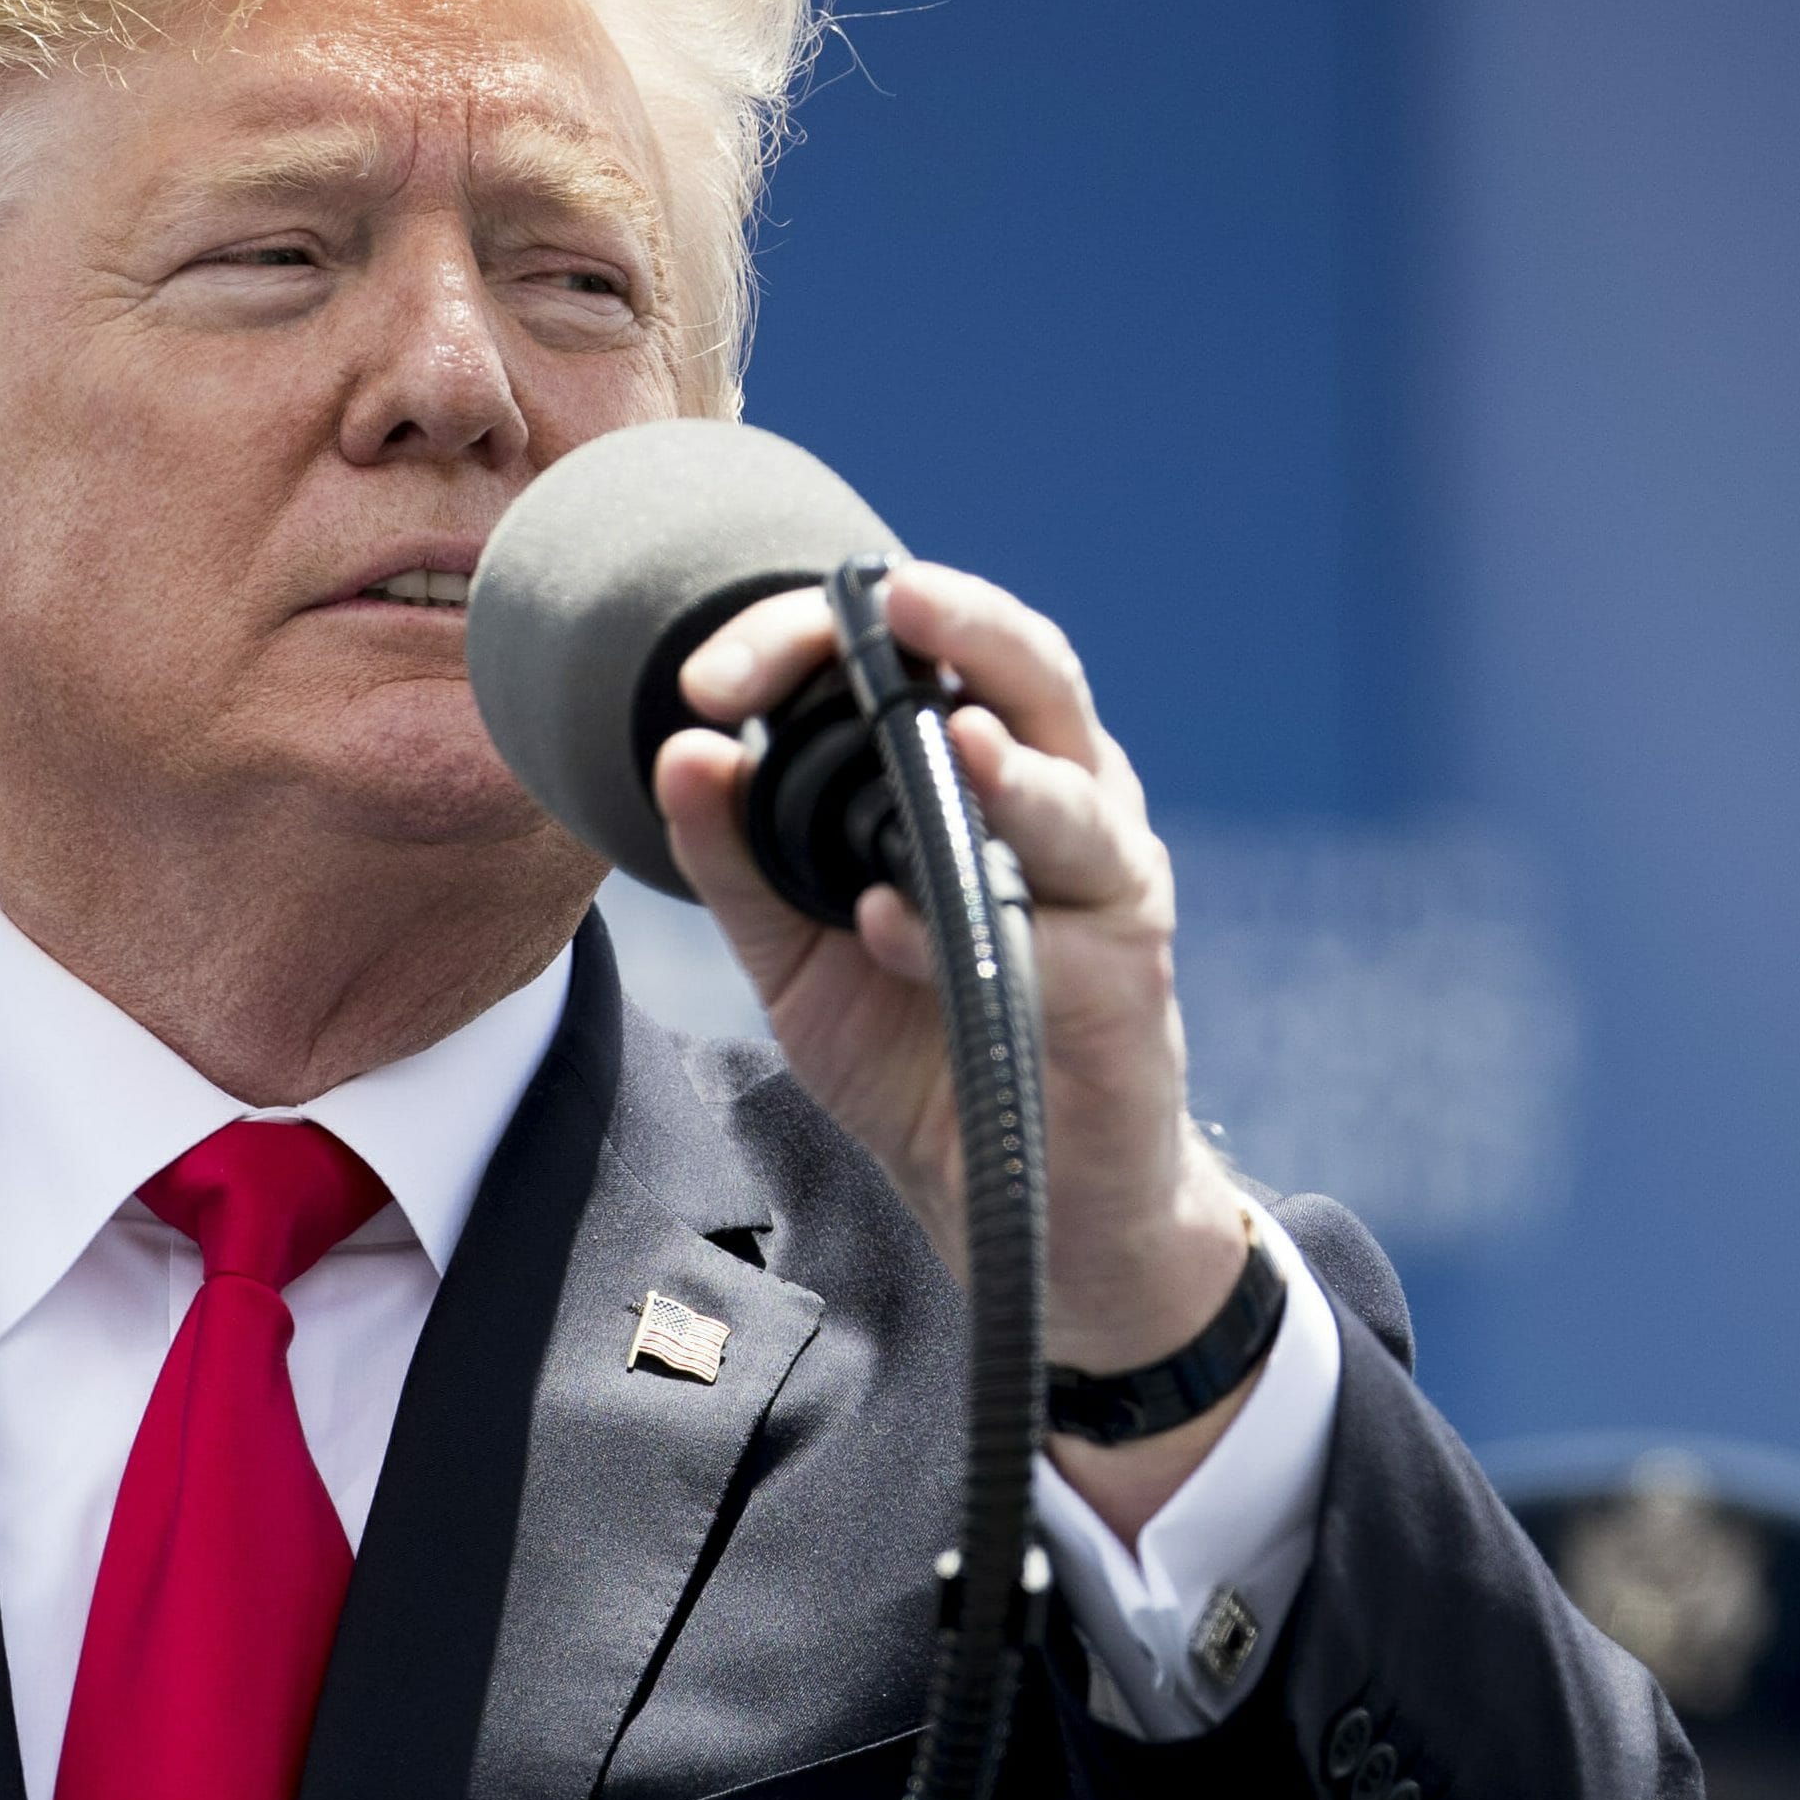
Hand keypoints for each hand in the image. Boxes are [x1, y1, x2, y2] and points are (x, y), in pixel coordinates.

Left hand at [649, 563, 1259, 1524]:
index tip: (709, 680)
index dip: (820, 640)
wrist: (1024, 1205)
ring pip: (1076, 793)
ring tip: (948, 737)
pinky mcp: (1119, 991)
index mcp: (985, 776)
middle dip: (962, 624)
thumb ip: (738, 859)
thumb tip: (680, 750)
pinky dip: (972, 922)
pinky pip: (1055, 939)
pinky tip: (895, 922)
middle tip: (887, 594)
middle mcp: (1061, 808)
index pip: (920, 658)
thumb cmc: (922, 1052)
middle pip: (1035, 675)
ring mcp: (1103, 894)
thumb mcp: (797, 955)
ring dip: (1009, 762)